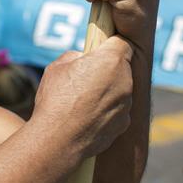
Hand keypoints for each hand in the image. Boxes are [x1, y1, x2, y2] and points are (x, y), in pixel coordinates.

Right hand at [31, 36, 133, 160]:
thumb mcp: (57, 67)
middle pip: (122, 67)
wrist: (58, 140)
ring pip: (120, 89)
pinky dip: (106, 111)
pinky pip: (118, 110)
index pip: (122, 42)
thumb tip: (82, 59)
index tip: (99, 49)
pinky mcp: (124, 123)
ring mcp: (127, 104)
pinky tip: (86, 117)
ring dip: (107, 91)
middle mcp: (125, 81)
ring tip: (82, 101)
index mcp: (111, 60)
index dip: (110, 45)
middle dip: (107, 69)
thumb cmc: (55, 100)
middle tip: (85, 77)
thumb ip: (76, 57)